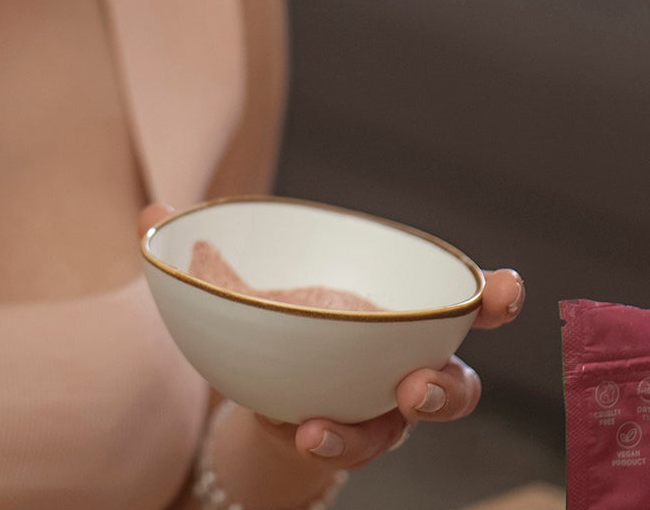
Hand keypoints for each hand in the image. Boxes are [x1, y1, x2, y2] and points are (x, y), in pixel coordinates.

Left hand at [136, 202, 524, 466]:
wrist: (252, 391)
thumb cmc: (271, 320)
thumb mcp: (238, 281)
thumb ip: (198, 246)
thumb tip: (149, 208)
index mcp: (391, 310)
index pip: (458, 305)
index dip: (491, 298)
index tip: (508, 286)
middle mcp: (398, 364)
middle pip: (450, 382)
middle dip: (444, 387)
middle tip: (415, 384)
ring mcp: (374, 409)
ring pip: (397, 430)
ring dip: (371, 431)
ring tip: (324, 432)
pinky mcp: (342, 440)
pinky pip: (347, 449)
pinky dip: (325, 443)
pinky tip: (297, 433)